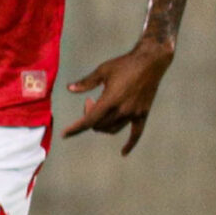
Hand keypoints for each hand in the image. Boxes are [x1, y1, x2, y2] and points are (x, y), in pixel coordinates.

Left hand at [62, 40, 174, 154]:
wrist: (151, 62)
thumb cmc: (125, 64)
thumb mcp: (103, 70)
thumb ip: (86, 82)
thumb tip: (70, 89)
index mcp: (110, 100)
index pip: (88, 120)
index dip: (75, 128)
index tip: (64, 134)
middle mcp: (121, 110)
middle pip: (99, 125)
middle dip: (89, 117)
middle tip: (89, 101)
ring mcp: (133, 114)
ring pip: (112, 129)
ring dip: (101, 125)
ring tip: (101, 110)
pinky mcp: (143, 114)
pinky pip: (136, 133)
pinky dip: (129, 144)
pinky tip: (123, 152)